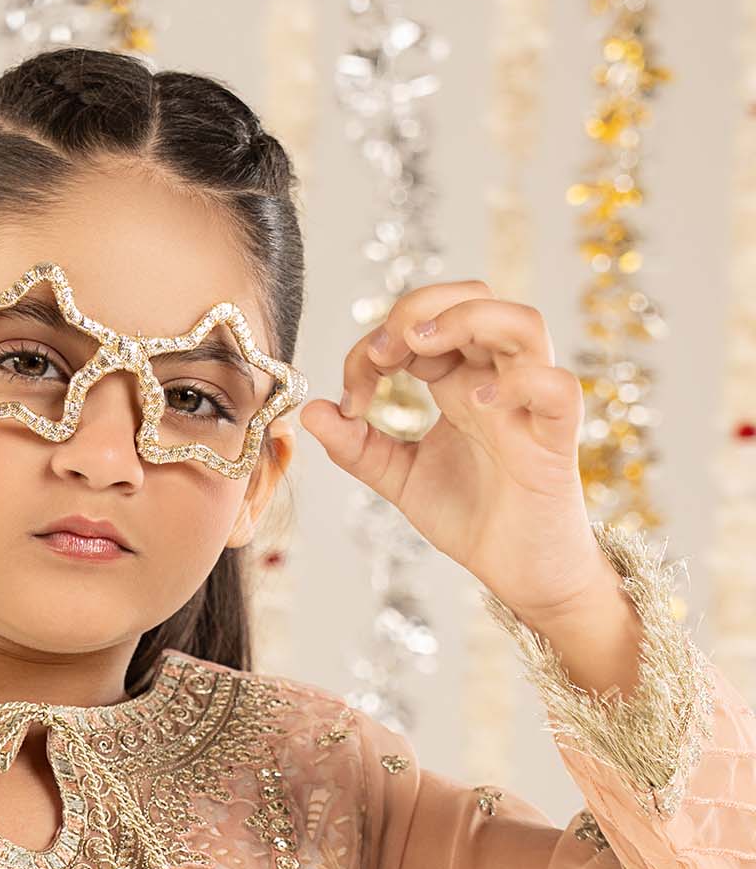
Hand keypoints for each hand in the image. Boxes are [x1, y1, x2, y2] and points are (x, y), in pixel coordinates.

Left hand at [299, 280, 614, 623]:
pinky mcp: (556, 438)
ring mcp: (529, 403)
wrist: (519, 571)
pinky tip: (477, 400)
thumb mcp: (400, 479)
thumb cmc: (471, 516)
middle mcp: (496, 379)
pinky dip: (523, 380)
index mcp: (459, 380)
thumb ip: (357, 448)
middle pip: (476, 298)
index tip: (352, 395)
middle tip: (381, 352)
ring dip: (470, 319)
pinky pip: (557, 388)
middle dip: (421, 308)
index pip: (422, 324)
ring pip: (523, 324)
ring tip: (423, 347)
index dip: (378, 342)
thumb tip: (311, 412)